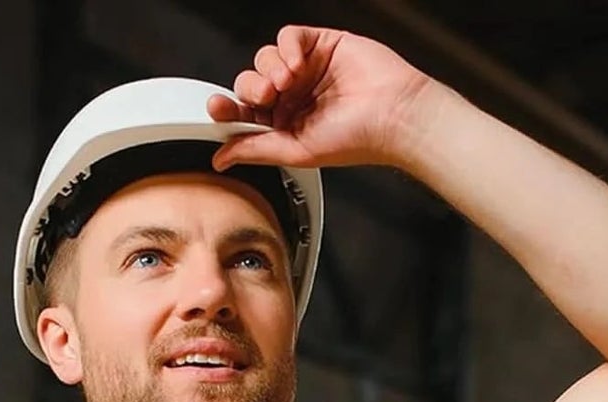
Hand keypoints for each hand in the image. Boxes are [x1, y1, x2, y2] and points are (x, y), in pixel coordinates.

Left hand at [206, 26, 432, 171]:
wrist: (391, 114)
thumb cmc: (355, 139)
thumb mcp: (295, 151)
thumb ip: (256, 149)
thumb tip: (221, 158)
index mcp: (284, 126)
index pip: (245, 114)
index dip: (228, 109)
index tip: (216, 107)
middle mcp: (292, 98)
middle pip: (250, 83)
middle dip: (252, 88)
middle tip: (268, 96)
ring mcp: (305, 70)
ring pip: (264, 58)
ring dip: (270, 68)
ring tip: (289, 81)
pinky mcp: (320, 45)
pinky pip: (288, 37)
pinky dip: (286, 47)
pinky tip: (299, 63)